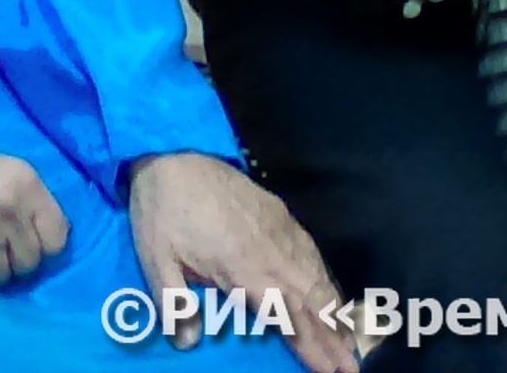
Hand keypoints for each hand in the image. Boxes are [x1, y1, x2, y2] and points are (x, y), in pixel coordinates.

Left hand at [128, 155, 352, 372]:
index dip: (309, 343)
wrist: (175, 154)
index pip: (284, 314)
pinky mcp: (280, 216)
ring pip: (317, 275)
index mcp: (240, 267)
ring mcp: (279, 231)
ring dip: (336, 310)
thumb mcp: (155, 259)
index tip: (327, 368)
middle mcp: (269, 251)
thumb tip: (187, 342)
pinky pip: (312, 252)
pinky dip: (327, 278)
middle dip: (334, 336)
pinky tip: (333, 294)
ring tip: (351, 339)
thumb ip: (174, 302)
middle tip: (351, 367)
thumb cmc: (162, 212)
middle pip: (311, 300)